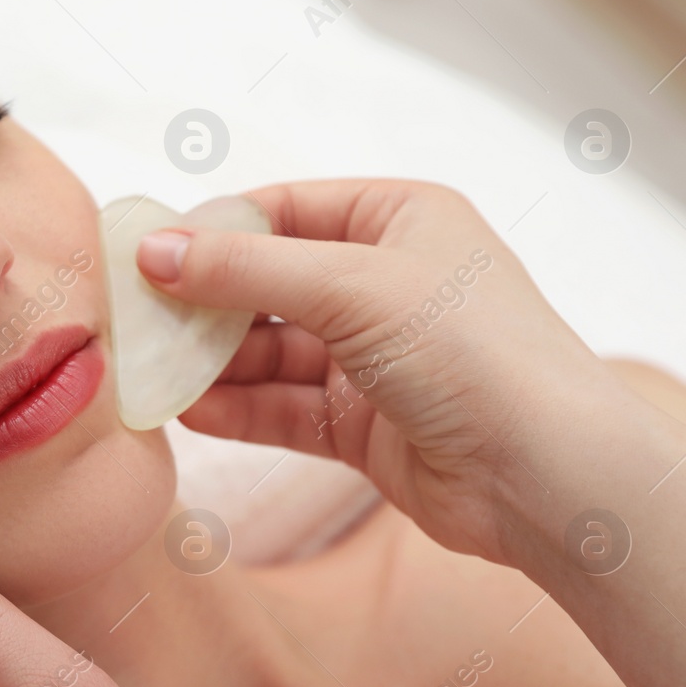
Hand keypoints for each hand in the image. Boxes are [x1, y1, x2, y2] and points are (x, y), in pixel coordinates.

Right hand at [136, 179, 635, 563]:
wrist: (549, 476)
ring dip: (213, 363)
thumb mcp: (352, 287)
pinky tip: (189, 412)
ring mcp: (374, 359)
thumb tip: (154, 252)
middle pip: (269, 284)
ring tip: (153, 373)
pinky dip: (237, 410)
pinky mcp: (363, 426)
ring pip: (270, 352)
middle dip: (204, 305)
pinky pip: (282, 409)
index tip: (145, 254)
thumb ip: (246, 270)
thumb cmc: (475, 353)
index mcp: (400, 220)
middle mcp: (386, 283)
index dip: (213, 230)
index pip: (284, 210)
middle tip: (137, 321)